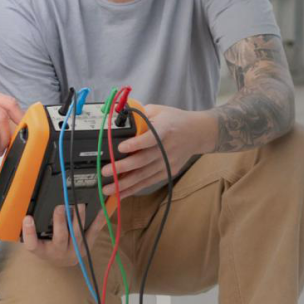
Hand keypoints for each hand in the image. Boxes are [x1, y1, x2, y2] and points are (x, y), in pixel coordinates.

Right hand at [21, 204, 106, 266]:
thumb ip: (35, 229)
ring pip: (77, 234)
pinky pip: (93, 233)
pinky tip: (100, 210)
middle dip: (60, 221)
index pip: (32, 245)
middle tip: (60, 206)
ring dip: (79, 218)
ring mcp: (74, 251)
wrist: (62, 261)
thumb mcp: (38, 241)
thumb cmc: (48, 246)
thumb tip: (32, 209)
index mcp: (42, 251)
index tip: (27, 218)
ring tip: (79, 204)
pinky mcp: (86, 247)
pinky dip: (97, 221)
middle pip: (60, 238)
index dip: (29, 232)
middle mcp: (58, 253)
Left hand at [101, 104, 216, 197]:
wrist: (198, 133)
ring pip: (145, 174)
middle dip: (123, 167)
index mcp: (165, 128)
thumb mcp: (158, 110)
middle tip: (106, 171)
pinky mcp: (169, 171)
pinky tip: (121, 193)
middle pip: (144, 160)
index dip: (136, 143)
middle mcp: (167, 147)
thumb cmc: (174, 120)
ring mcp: (169, 162)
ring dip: (125, 183)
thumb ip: (140, 115)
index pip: (150, 138)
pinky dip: (135, 188)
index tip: (121, 147)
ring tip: (108, 188)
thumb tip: (118, 120)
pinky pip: (149, 181)